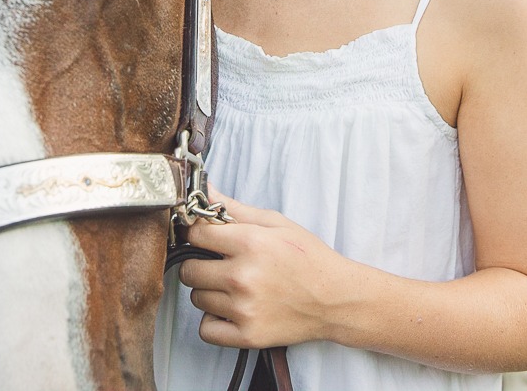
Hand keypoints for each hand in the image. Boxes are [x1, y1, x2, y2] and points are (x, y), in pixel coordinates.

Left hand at [179, 191, 351, 348]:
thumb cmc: (309, 259)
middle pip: (190, 270)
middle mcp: (242, 276)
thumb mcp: (276, 224)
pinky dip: (214, 321)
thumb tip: (205, 190)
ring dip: (210, 292)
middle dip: (201, 264)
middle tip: (222, 265)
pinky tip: (231, 310)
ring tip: (234, 288)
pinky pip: (206, 329)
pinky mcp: (247, 335)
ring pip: (197, 298)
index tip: (205, 239)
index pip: (195, 234)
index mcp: (250, 243)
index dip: (198, 234)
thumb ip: (235, 208)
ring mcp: (243, 309)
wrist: (336, 299)